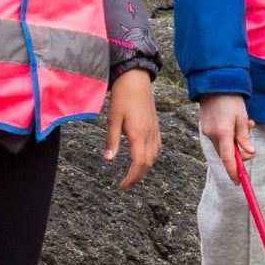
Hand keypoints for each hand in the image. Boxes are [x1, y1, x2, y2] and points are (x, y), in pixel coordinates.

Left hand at [105, 72, 160, 188]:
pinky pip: (156, 147)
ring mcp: (155, 130)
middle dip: (138, 176)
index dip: (132, 177)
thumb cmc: (122, 96)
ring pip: (154, 156)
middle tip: (126, 184)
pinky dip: (150, 157)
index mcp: (139, 134)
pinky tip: (143, 157)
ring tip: (132, 174)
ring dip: (144, 168)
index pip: (139, 163)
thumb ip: (112, 140)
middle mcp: (150, 134)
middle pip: (148, 163)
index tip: (122, 186)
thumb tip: (108, 159)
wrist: (136, 78)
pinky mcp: (155, 125)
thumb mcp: (112, 118)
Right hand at [197, 93, 252, 181]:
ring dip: (235, 143)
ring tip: (247, 126)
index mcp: (223, 133)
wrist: (214, 83)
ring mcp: (207, 131)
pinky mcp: (206, 127)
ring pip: (223, 146)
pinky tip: (237, 124)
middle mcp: (213, 135)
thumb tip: (249, 153)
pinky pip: (219, 138)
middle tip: (250, 148)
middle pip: (226, 154)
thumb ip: (244, 138)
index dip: (234, 172)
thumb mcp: (242, 118)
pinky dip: (229, 136)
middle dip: (238, 154)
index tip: (239, 182)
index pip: (228, 159)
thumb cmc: (231, 99)